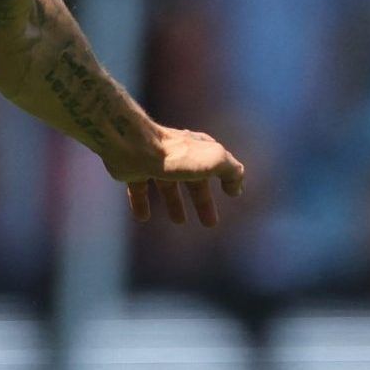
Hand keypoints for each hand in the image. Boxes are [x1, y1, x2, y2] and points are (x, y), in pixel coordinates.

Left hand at [116, 126, 247, 225]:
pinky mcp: (132, 171)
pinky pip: (138, 189)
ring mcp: (154, 163)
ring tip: (179, 221)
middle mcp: (177, 155)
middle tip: (210, 223)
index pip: (216, 166)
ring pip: (167, 186)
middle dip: (202, 201)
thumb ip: (231, 172)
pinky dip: (141, 203)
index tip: (232, 194)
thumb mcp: (214, 161)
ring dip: (174, 203)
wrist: (133, 146)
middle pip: (193, 182)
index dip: (226, 179)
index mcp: (199, 149)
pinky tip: (143, 218)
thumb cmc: (176, 155)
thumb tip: (237, 188)